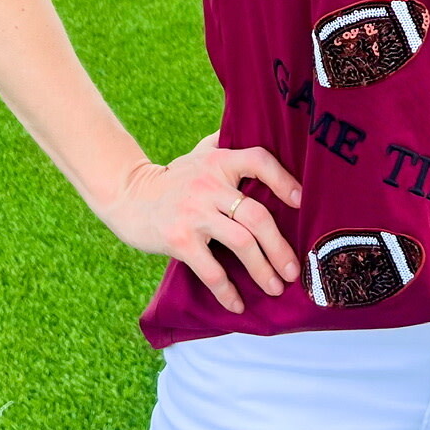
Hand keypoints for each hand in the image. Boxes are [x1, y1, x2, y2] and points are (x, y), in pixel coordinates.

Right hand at [99, 131, 303, 313]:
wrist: (128, 196)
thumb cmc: (173, 178)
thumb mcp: (199, 154)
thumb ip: (225, 144)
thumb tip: (253, 124)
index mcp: (219, 162)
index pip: (259, 160)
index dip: (284, 180)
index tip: (301, 202)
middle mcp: (209, 184)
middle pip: (258, 215)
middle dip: (280, 247)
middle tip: (294, 271)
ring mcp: (194, 213)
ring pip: (242, 243)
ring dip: (263, 270)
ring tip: (275, 287)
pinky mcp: (179, 239)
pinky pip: (211, 269)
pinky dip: (227, 290)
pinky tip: (237, 304)